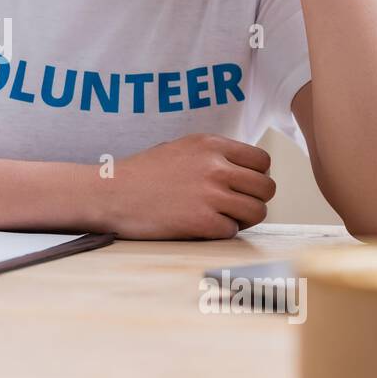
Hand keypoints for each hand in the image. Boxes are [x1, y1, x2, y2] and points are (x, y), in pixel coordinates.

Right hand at [95, 134, 275, 239]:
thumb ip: (214, 156)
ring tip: (221, 218)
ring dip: (243, 219)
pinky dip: (220, 233)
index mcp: (211, 144)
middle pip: (267, 188)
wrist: (110, 193)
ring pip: (257, 211)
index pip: (262, 160)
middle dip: (255, 200)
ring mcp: (209, 194)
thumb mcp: (181, 148)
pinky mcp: (201, 222)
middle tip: (235, 206)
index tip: (242, 186)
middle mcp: (215, 166)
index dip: (257, 176)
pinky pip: (232, 231)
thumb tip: (247, 171)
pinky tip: (200, 227)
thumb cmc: (143, 174)